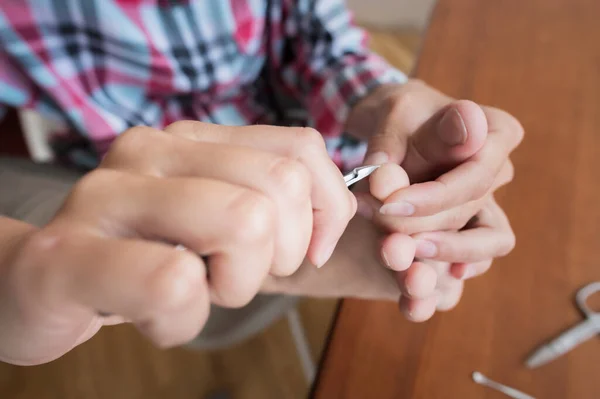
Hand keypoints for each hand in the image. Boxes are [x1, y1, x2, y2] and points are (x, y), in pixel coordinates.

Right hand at [0, 122, 354, 364]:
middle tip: (235, 274)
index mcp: (191, 139)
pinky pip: (173, 283)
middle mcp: (150, 151)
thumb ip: (273, 200)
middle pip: (281, 188)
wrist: (38, 281)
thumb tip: (335, 217)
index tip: (307, 251)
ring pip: (244, 222)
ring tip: (193, 289)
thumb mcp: (218, 218)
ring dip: (236, 283)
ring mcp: (107, 196)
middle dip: (280, 254)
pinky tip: (153, 314)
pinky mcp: (69, 254)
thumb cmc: (144, 255)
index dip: (327, 209)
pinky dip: (181, 319)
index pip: (303, 150)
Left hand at [346, 79, 522, 319]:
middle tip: (380, 234)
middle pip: (471, 211)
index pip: (476, 176)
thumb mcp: (399, 114)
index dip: (433, 198)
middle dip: (423, 227)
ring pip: (485, 244)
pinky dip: (443, 279)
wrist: (392, 134)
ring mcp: (487, 206)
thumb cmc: (398, 118)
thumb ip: (427, 133)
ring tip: (401, 262)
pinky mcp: (467, 234)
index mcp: (496, 134)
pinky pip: (469, 263)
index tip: (389, 207)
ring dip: (442, 257)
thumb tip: (467, 125)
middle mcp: (498, 174)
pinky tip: (415, 296)